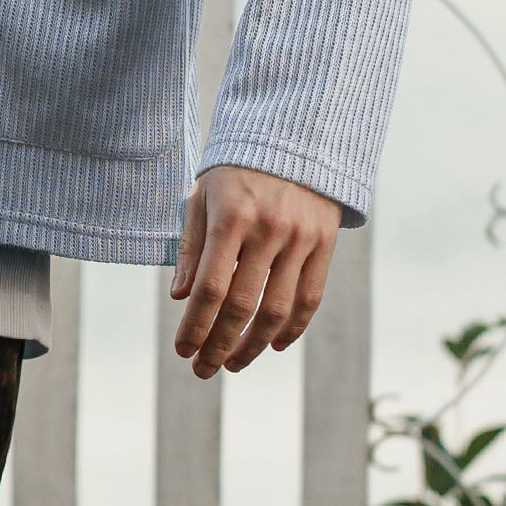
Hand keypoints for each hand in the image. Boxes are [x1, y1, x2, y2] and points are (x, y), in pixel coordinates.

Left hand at [169, 165, 337, 377]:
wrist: (294, 136)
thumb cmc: (236, 170)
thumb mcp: (204, 195)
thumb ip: (192, 244)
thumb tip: (179, 296)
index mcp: (232, 215)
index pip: (211, 287)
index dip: (195, 325)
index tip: (182, 350)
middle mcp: (268, 229)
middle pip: (243, 306)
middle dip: (220, 344)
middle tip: (203, 369)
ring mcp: (301, 238)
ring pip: (277, 311)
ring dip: (254, 346)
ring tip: (233, 363)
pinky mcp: (325, 243)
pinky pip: (310, 298)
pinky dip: (292, 328)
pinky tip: (274, 345)